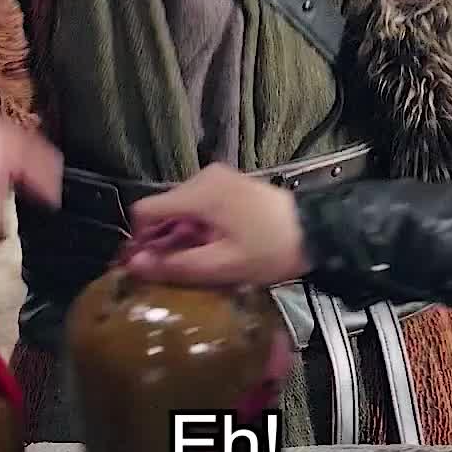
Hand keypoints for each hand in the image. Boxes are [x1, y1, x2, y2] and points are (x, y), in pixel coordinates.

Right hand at [125, 164, 307, 286]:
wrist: (317, 232)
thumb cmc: (270, 250)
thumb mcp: (221, 266)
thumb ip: (175, 265)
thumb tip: (134, 266)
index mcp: (199, 193)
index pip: (145, 210)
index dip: (138, 240)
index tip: (143, 267)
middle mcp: (203, 178)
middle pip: (162, 210)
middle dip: (160, 241)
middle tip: (169, 273)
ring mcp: (217, 179)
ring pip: (179, 210)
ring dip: (179, 236)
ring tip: (193, 264)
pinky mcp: (229, 186)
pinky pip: (198, 206)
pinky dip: (195, 227)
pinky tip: (209, 249)